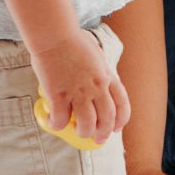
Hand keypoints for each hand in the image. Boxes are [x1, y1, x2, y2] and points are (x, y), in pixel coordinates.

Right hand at [29, 31, 129, 147]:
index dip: (121, 119)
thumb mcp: (96, 53)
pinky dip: (57, 125)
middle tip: (98, 140)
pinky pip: (60, 119)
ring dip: (83, 132)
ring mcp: (78, 92)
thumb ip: (99, 69)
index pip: (122, 103)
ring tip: (77, 132)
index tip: (116, 128)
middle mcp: (96, 87)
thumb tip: (97, 76)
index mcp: (107, 76)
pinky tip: (52, 122)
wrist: (55, 34)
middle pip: (107, 119)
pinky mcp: (59, 95)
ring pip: (87, 125)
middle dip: (104, 133)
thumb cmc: (72, 40)